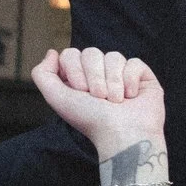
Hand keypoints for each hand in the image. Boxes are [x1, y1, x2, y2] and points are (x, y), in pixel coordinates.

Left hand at [30, 48, 163, 154]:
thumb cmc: (91, 119)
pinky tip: (131, 95)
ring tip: (116, 100)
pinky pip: (135, 63)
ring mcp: (122, 74)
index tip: (81, 91)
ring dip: (113, 81)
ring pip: (114, 56)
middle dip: (95, 77)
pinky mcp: (144, 77)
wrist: (122, 133)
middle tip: (100, 98)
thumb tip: (53, 52)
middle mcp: (100, 74)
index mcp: (79, 77)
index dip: (75, 70)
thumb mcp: (56, 97)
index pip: (71, 54)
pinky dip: (131, 79)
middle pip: (92, 52)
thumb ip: (42, 73)